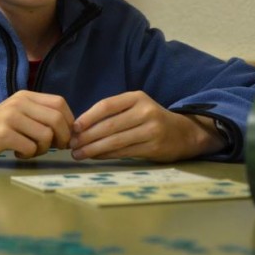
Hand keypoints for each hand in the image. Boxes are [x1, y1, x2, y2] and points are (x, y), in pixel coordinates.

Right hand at [0, 91, 73, 162]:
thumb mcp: (18, 115)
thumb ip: (40, 116)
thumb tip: (70, 130)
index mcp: (25, 96)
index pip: (60, 103)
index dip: (69, 122)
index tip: (64, 137)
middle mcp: (19, 102)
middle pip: (57, 119)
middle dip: (62, 138)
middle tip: (55, 148)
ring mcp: (10, 117)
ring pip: (46, 135)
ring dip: (43, 149)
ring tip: (30, 150)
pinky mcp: (3, 133)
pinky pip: (30, 147)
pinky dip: (28, 154)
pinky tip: (18, 153)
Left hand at [70, 91, 221, 161]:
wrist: (183, 133)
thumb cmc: (149, 119)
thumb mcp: (134, 107)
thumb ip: (112, 113)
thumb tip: (79, 127)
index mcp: (136, 97)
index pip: (107, 105)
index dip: (88, 117)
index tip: (74, 127)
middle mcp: (145, 111)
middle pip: (109, 125)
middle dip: (87, 136)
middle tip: (71, 144)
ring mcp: (151, 130)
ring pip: (116, 140)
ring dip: (93, 149)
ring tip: (78, 154)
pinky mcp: (154, 147)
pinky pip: (124, 152)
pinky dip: (106, 155)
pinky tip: (95, 156)